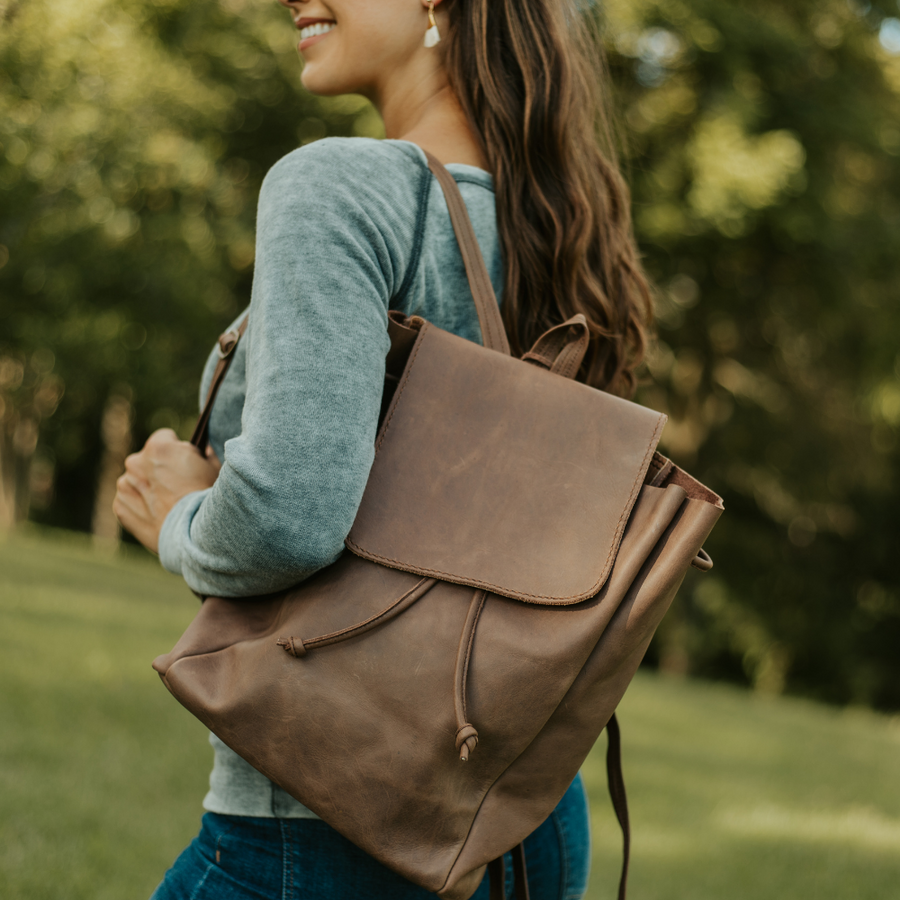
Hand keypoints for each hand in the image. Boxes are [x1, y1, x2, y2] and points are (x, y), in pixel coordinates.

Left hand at [113, 429, 220, 552]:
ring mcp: (125, 485)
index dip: (177, 450)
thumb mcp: (213, 468)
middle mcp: (136, 462)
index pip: (164, 437)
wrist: (193, 535)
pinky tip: (158, 515)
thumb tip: (201, 450)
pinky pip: (129, 501)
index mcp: (159, 447)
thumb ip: (202, 453)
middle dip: (159, 469)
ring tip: (168, 504)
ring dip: (148, 487)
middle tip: (178, 487)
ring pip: (136, 481)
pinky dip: (140, 506)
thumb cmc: (207, 499)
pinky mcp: (120, 507)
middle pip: (147, 459)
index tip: (185, 463)